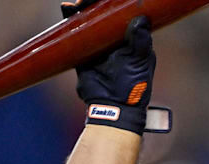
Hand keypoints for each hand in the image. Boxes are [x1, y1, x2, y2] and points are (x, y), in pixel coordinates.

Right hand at [70, 13, 156, 134]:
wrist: (112, 107)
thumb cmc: (133, 87)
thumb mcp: (139, 62)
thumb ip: (140, 42)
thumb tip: (141, 19)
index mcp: (132, 40)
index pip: (123, 16)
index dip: (114, 5)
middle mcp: (115, 40)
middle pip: (103, 16)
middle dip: (94, 5)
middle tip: (87, 1)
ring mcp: (99, 46)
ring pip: (89, 23)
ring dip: (82, 11)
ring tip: (76, 4)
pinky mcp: (84, 53)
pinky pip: (75, 35)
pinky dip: (70, 22)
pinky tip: (67, 11)